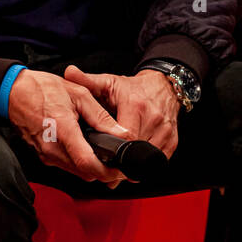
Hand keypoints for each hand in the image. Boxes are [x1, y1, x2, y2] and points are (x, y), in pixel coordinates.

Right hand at [6, 68, 135, 186]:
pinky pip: (65, 165)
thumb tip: (120, 133)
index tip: (119, 169)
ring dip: (91, 168)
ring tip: (103, 154)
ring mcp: (46, 154)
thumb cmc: (42, 89)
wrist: (14, 92)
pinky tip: (84, 149)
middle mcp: (53, 148)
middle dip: (104, 171)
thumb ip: (101, 117)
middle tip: (116, 162)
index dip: (107, 171)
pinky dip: (78, 162)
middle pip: (84, 173)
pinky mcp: (42, 155)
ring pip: (76, 172)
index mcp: (63, 130)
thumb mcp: (79, 94)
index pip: (87, 163)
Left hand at [63, 65, 180, 157]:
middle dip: (120, 162)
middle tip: (104, 168)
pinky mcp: (172, 140)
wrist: (164, 86)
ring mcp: (165, 131)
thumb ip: (87, 81)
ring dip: (132, 167)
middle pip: (136, 151)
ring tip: (116, 168)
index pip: (125, 137)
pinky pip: (158, 160)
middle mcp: (153, 119)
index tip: (100, 157)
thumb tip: (69, 73)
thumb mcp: (109, 82)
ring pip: (147, 159)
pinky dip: (144, 166)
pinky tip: (132, 165)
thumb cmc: (133, 88)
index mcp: (136, 106)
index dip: (113, 151)